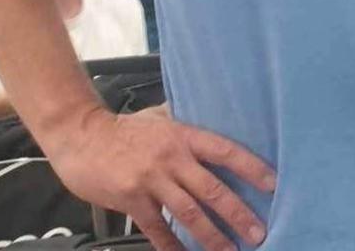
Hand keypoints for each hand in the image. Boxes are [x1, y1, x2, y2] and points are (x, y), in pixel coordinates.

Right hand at [41, 104, 275, 250]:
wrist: (81, 137)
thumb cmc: (123, 128)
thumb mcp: (160, 118)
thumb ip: (186, 128)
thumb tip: (215, 123)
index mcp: (183, 136)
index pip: (226, 151)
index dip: (251, 167)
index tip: (273, 184)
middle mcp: (171, 158)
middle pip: (212, 190)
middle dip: (238, 214)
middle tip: (258, 232)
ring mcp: (151, 180)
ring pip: (189, 214)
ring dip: (212, 236)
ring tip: (230, 250)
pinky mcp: (131, 200)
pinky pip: (157, 229)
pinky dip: (172, 246)